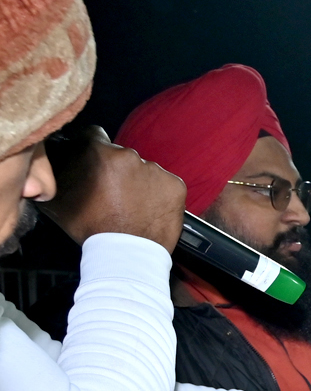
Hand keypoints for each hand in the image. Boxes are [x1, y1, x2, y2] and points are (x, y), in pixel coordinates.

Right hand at [40, 126, 185, 249]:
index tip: (94, 163)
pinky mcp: (176, 185)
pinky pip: (165, 184)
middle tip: (113, 193)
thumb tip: (53, 164)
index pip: (94, 135)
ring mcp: (156, 170)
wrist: (125, 255)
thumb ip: (57, 174)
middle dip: (116, 170)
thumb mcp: (58, 198)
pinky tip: (149, 209)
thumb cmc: (90, 229)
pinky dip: (159, 194)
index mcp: (100, 153)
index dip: (92, 148)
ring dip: (139, 182)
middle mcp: (129, 156)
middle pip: (121, 156)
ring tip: (132, 205)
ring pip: (144, 170)